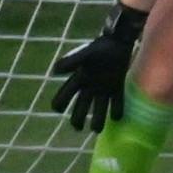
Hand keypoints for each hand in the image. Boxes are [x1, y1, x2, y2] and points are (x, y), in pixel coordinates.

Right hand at [49, 2, 147, 133]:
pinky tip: (117, 118)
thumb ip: (71, 61)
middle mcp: (89, 86)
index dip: (59, 102)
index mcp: (79, 79)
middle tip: (78, 128)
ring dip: (98, 119)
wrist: (117, 41)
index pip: (65, 94)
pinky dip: (117, 110)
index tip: (58, 109)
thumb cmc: (99, 47)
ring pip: (98, 107)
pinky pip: (117, 101)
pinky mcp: (117, 86)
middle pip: (81, 106)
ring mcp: (103, 88)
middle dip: (78, 118)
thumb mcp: (84, 54)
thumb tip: (55, 70)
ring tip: (96, 130)